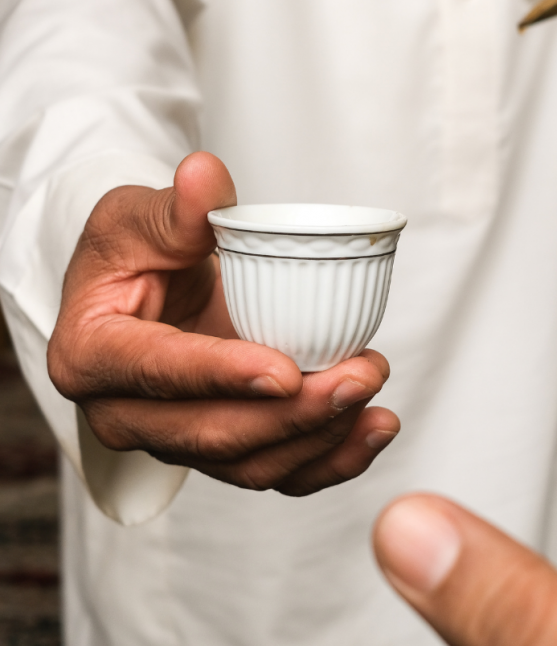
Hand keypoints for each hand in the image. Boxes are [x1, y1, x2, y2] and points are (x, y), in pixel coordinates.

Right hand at [48, 151, 398, 494]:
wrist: (148, 285)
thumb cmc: (134, 249)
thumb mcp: (136, 216)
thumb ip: (174, 208)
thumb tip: (205, 174)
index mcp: (92, 357)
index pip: (158, 373)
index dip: (222, 376)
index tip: (285, 372)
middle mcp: (126, 414)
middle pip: (213, 433)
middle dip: (293, 415)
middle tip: (359, 376)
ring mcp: (175, 439)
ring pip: (251, 464)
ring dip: (322, 437)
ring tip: (375, 393)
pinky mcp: (221, 447)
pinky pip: (276, 471)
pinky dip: (329, 458)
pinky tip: (373, 429)